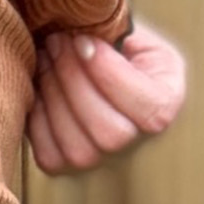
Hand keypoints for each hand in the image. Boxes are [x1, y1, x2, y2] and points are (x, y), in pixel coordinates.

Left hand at [27, 18, 185, 174]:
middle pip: (110, 133)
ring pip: (77, 148)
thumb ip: (118, 34)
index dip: (109, 74)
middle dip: (75, 82)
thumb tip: (83, 38)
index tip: (82, 40)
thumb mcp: (133, 35)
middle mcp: (140, 148)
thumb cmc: (118, 50)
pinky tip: (38, 84)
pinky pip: (48, 155)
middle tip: (56, 42)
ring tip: (45, 57)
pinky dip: (38, 117)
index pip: (148, 108)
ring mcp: (102, 164)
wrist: (97, 70)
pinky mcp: (65, 169)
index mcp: (166, 108)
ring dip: (53, 95)